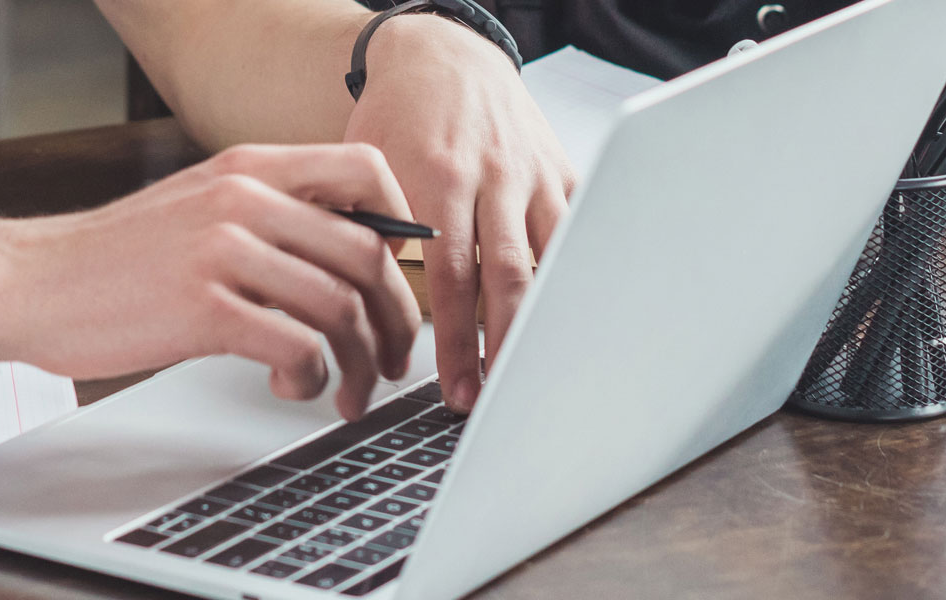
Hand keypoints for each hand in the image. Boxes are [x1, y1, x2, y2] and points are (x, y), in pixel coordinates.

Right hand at [0, 144, 422, 418]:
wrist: (29, 283)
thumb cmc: (111, 260)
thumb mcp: (197, 208)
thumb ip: (264, 215)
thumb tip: (343, 255)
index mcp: (247, 167)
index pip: (365, 169)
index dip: (403, 223)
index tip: (398, 273)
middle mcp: (243, 199)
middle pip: (367, 253)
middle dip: (394, 318)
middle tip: (391, 357)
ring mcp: (224, 251)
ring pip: (341, 306)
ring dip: (360, 362)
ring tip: (348, 392)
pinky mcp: (205, 308)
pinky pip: (298, 346)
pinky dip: (310, 378)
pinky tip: (290, 386)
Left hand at [340, 14, 576, 413]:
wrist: (440, 52)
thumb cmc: (398, 113)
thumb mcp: (366, 164)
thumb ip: (370, 230)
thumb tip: (368, 306)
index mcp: (439, 174)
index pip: (453, 275)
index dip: (457, 339)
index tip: (456, 386)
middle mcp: (493, 174)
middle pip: (508, 276)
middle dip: (502, 345)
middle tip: (492, 395)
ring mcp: (533, 173)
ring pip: (552, 258)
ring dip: (543, 320)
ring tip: (531, 371)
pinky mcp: (561, 169)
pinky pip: (579, 229)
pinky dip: (577, 274)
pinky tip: (571, 319)